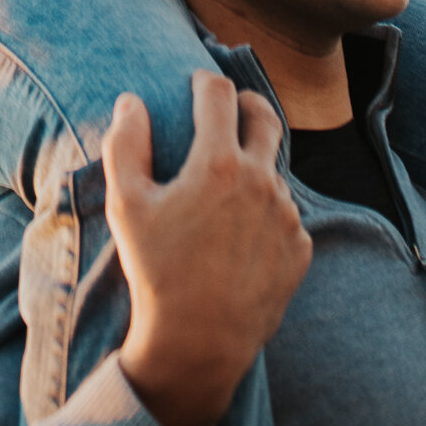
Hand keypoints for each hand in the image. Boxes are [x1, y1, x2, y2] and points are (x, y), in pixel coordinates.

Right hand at [108, 76, 310, 425]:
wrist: (198, 345)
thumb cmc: (156, 272)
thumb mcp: (125, 204)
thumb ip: (125, 142)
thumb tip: (133, 101)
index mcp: (218, 162)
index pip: (218, 92)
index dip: (204, 80)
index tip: (196, 83)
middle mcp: (261, 181)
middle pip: (264, 115)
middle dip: (245, 103)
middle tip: (230, 109)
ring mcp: (286, 215)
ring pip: (273, 170)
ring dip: (252, 168)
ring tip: (222, 194)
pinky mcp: (300, 248)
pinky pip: (286, 213)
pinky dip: (265, 211)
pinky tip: (239, 235)